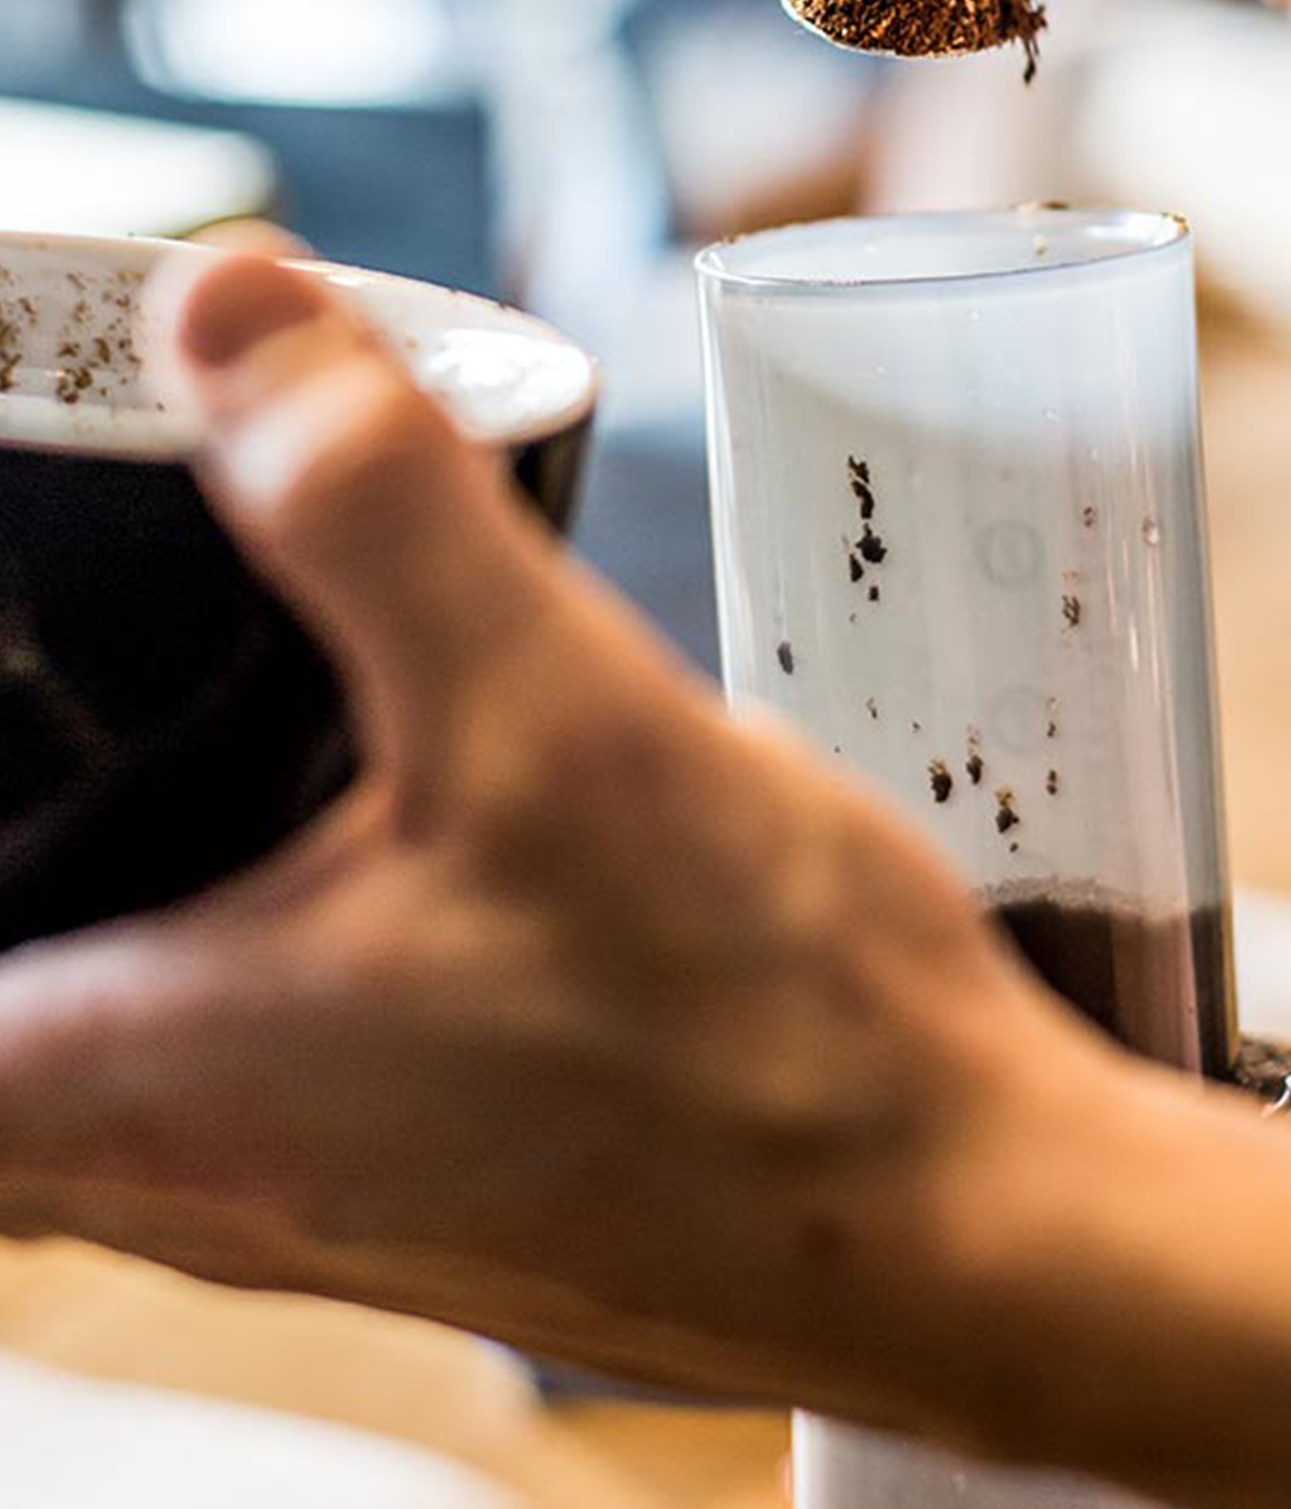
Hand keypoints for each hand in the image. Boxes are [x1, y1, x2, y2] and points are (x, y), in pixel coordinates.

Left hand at [0, 253, 1111, 1434]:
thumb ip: (370, 510)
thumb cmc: (765, 1033)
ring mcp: (290, 1186)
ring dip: (131, 856)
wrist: (956, 1220)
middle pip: (0, 964)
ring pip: (111, 1002)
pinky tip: (365, 825)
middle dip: (38, 799)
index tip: (17, 672)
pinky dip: (248, 909)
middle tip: (83, 647)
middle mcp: (171, 1169)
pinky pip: (242, 1030)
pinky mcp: (406, 1166)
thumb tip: (221, 308)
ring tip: (204, 710)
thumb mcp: (555, 722)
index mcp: (122, 1082)